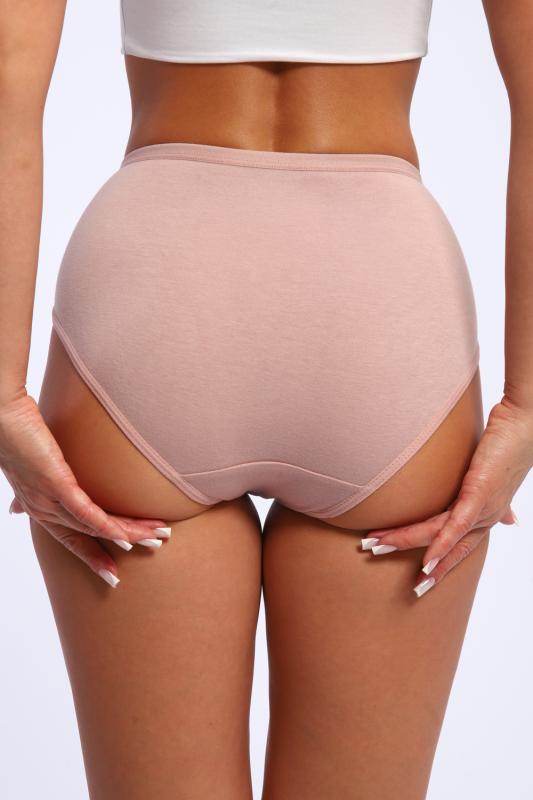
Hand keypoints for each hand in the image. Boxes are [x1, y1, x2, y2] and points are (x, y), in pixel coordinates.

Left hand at [0, 392, 170, 586]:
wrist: (0, 414)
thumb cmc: (15, 434)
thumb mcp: (27, 466)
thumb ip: (26, 492)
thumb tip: (15, 510)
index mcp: (39, 507)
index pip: (70, 539)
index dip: (92, 556)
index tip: (113, 572)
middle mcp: (43, 510)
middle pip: (87, 538)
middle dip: (122, 547)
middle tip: (154, 548)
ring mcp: (50, 500)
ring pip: (95, 527)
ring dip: (131, 533)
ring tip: (158, 534)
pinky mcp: (57, 486)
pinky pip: (89, 514)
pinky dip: (111, 526)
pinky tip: (131, 533)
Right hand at [364, 396, 532, 596]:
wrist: (526, 421)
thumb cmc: (508, 444)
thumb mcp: (494, 475)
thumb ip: (495, 499)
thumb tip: (511, 520)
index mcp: (485, 515)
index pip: (460, 548)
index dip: (442, 567)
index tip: (421, 583)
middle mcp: (485, 517)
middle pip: (449, 550)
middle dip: (425, 569)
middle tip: (403, 584)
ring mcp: (483, 507)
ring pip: (439, 535)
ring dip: (406, 543)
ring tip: (377, 546)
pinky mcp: (479, 493)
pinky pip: (456, 524)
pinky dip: (440, 543)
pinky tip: (424, 557)